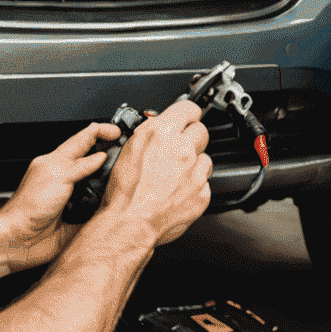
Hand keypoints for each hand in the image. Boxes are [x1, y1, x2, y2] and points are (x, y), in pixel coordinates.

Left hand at [0, 121, 121, 269]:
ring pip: (96, 184)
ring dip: (109, 181)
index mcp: (58, 162)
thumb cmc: (27, 207)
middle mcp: (66, 178)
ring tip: (126, 174)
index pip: (82, 140)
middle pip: (92, 160)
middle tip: (127, 148)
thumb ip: (80, 166)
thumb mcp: (57, 177)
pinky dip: (106, 206)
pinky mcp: (76, 217)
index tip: (117, 130)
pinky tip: (116, 205)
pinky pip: (96, 209)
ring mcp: (72, 197)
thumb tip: (100, 156)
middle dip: (109, 153)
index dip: (99, 132)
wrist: (19, 238)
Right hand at [99, 99, 211, 246]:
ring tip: (174, 175)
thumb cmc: (125, 191)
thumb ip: (151, 131)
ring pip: (205, 157)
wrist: (131, 223)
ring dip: (193, 163)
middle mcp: (182, 149)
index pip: (189, 108)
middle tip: (177, 150)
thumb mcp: (130, 148)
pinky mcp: (203, 192)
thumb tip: (161, 124)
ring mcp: (195, 172)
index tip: (185, 119)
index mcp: (162, 133)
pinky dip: (194, 184)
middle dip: (190, 138)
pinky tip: (177, 190)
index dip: (186, 115)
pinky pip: (205, 181)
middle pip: (201, 131)